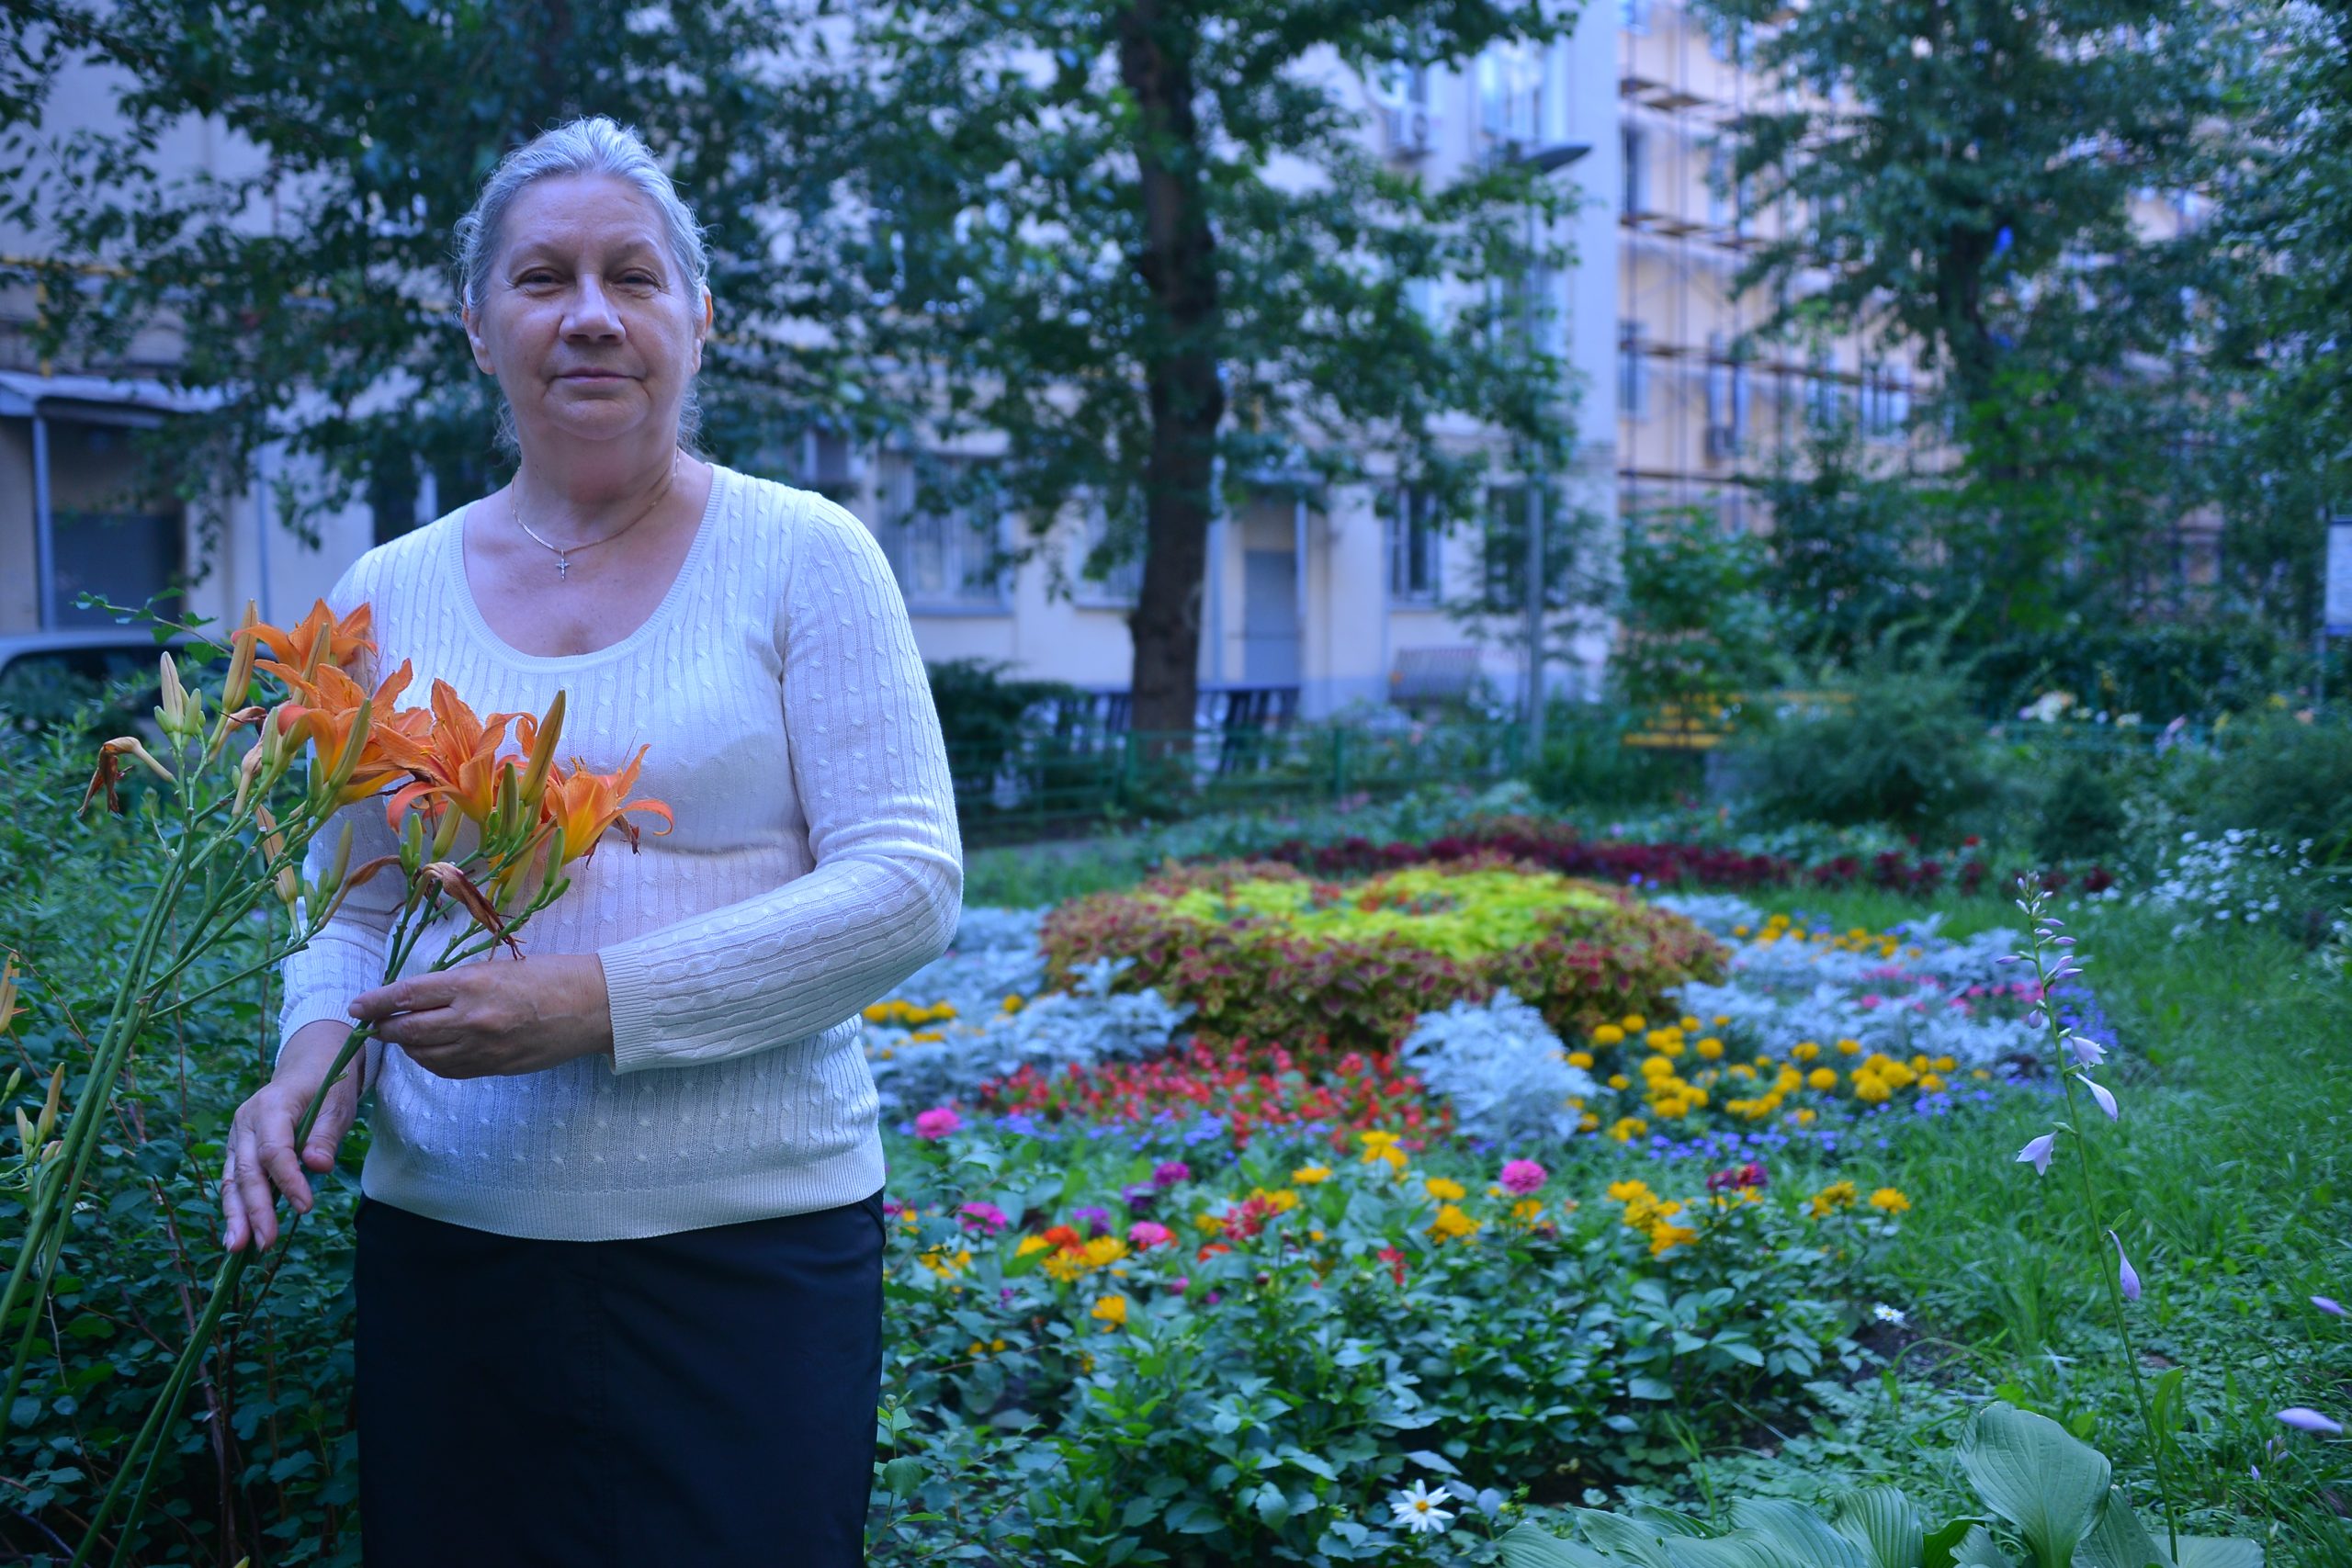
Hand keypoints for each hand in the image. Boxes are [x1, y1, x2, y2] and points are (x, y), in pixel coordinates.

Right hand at [222, 1021, 362, 1252]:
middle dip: (255, 1209)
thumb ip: (325, 1135)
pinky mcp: (237, 1148)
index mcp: (271, 1106)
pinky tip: (238, 1234)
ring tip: (238, 1248)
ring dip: (236, 1215)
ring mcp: (237, 1136)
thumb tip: (318, 1167)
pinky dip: (235, 1207)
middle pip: (246, 1170)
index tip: (305, 1207)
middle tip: (264, 1243)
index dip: (288, 1180)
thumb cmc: (327, 1084)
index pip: (274, 1150)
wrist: (309, 1064)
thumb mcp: (338, 1103)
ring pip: (231, 1179)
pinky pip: (233, 1180)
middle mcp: (245, 1122)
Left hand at [350, 954, 612, 1080]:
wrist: (594, 1006)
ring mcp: (483, 1048)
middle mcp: (471, 1018)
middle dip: (384, 1029)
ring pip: (425, 1055)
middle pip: (409, 1031)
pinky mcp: (495, 1067)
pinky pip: (449, 1070)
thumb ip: (459, 984)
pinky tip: (430, 1053)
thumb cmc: (551, 975)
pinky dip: (431, 1062)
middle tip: (373, 1025)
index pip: (408, 995)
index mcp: (472, 984)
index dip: (376, 1003)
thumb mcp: (498, 968)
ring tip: (402, 1038)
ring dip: (407, 1048)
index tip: (357, 1007)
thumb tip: (421, 996)